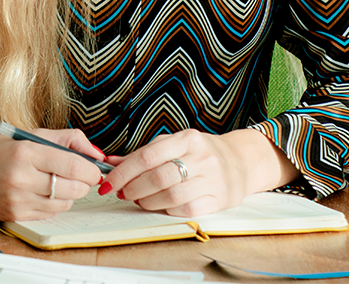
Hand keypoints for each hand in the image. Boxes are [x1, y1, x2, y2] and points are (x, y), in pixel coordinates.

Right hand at [0, 127, 110, 221]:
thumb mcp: (29, 135)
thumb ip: (66, 139)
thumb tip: (96, 153)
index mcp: (25, 153)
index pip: (72, 166)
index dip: (91, 170)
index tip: (95, 169)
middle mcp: (21, 178)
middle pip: (72, 188)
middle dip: (84, 183)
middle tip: (82, 175)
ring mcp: (18, 200)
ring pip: (64, 203)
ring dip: (70, 194)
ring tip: (60, 181)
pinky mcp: (16, 215)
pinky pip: (50, 213)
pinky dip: (56, 204)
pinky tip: (47, 192)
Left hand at [103, 128, 297, 217]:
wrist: (240, 161)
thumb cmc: (200, 152)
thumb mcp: (174, 144)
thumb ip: (144, 153)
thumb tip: (111, 163)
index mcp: (187, 138)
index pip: (148, 155)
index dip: (124, 171)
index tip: (108, 182)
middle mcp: (201, 156)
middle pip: (158, 177)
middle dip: (134, 188)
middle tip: (123, 193)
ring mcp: (212, 179)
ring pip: (171, 196)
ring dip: (148, 202)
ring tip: (140, 200)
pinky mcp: (220, 199)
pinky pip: (188, 210)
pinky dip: (168, 210)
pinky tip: (161, 206)